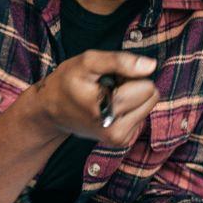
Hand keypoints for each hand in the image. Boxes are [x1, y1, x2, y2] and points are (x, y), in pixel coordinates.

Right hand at [20, 50, 159, 147]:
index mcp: (107, 110)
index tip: (108, 80)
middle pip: (151, 97)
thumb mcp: (87, 62)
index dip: (129, 77)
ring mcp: (119, 138)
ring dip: (130, 98)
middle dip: (132, 87)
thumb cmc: (67, 82)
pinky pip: (141, 116)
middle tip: (107, 88)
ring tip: (106, 98)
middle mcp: (115, 130)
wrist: (51, 111)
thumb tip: (151, 66)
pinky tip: (108, 107)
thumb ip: (120, 61)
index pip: (147, 87)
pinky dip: (127, 109)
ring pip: (148, 107)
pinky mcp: (122, 141)